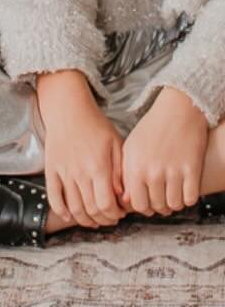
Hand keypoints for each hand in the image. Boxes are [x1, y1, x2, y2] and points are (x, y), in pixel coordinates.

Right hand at [40, 84, 125, 229]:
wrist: (68, 109)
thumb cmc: (95, 125)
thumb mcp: (116, 144)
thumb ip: (121, 172)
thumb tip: (122, 197)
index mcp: (98, 167)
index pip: (106, 205)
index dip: (114, 215)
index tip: (120, 213)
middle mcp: (79, 172)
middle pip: (91, 209)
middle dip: (103, 220)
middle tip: (110, 218)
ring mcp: (63, 171)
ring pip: (73, 207)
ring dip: (85, 220)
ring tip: (94, 220)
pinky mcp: (51, 169)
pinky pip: (53, 196)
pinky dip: (60, 210)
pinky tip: (68, 216)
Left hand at [121, 87, 207, 216]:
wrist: (177, 111)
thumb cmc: (152, 129)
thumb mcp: (131, 148)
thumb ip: (126, 174)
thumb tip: (126, 201)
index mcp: (134, 166)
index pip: (137, 204)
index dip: (144, 206)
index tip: (148, 200)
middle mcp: (152, 171)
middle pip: (157, 207)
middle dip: (160, 206)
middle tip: (162, 195)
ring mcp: (172, 172)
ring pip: (174, 206)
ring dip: (175, 201)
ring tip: (173, 190)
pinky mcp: (191, 171)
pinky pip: (190, 199)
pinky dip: (188, 197)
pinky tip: (184, 186)